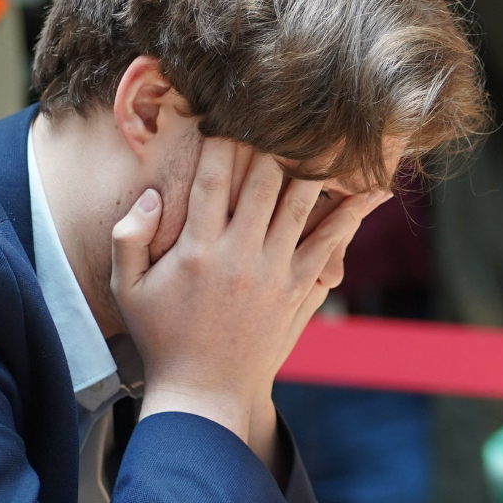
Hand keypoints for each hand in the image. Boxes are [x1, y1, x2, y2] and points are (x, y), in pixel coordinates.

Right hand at [113, 142, 379, 443]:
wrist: (207, 391)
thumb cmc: (163, 336)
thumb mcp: (128, 288)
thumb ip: (129, 236)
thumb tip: (153, 193)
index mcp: (195, 249)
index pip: (212, 178)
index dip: (223, 139)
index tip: (229, 111)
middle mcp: (239, 255)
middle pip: (265, 180)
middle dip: (274, 142)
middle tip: (287, 112)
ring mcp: (275, 271)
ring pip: (303, 203)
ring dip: (317, 165)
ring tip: (332, 132)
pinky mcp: (301, 287)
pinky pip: (332, 241)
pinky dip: (354, 212)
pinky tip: (374, 187)